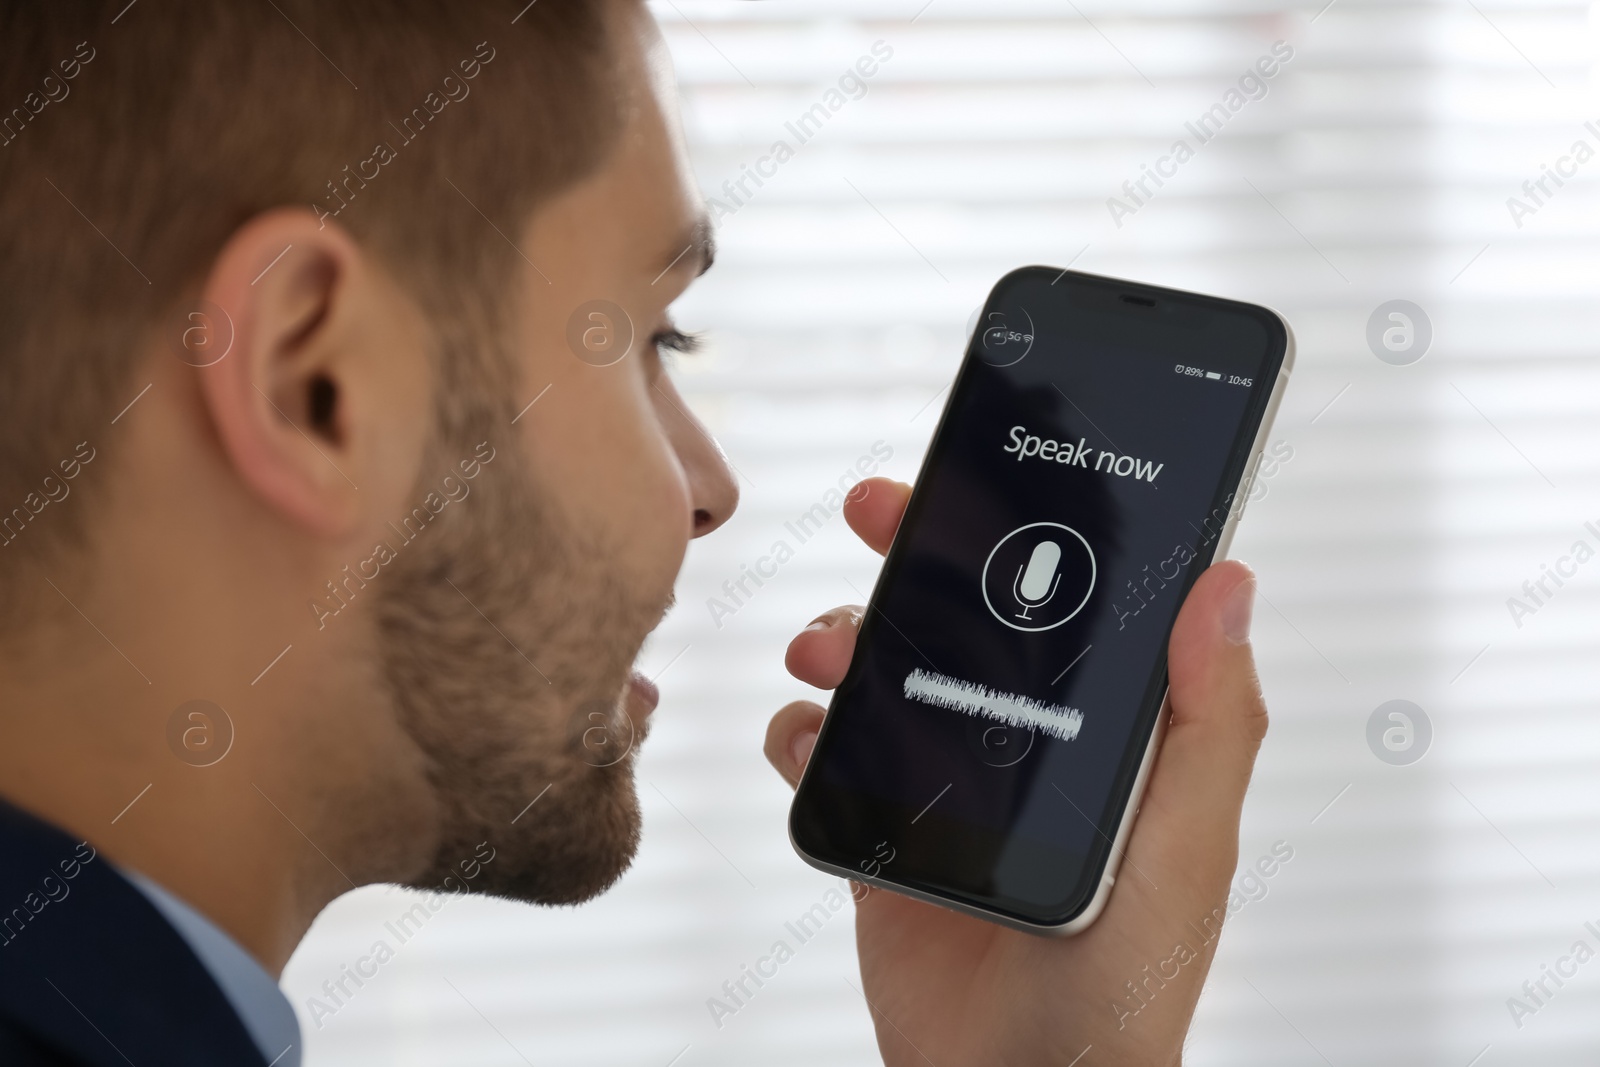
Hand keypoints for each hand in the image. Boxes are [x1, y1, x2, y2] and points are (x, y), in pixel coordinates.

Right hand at [765, 477, 1267, 1066]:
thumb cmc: (1126, 987)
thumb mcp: (1183, 846)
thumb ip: (1209, 723)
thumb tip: (1229, 580)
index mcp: (1101, 730)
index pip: (1069, 597)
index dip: (1031, 523)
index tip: (989, 467)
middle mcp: (1020, 740)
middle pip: (963, 612)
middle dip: (914, 550)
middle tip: (876, 510)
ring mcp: (946, 783)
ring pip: (883, 670)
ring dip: (845, 638)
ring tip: (825, 653)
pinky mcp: (882, 832)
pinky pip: (824, 758)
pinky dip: (800, 735)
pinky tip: (806, 740)